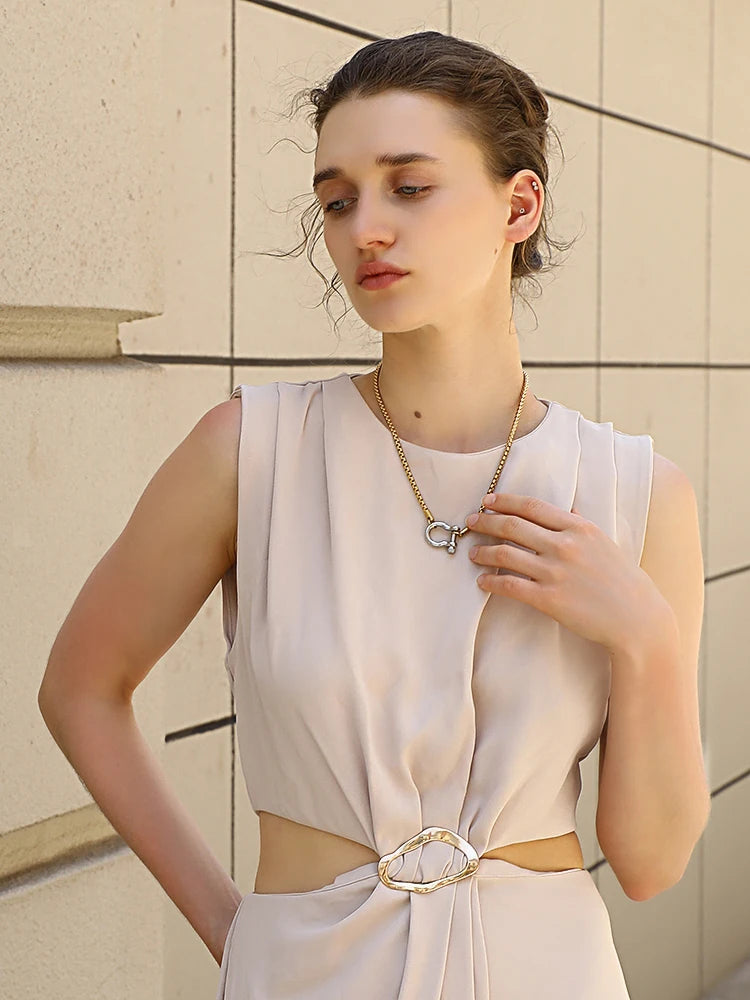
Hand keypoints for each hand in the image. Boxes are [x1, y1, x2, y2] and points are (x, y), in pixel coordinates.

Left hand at [465, 492, 669, 656]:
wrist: (637, 619)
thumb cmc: (624, 582)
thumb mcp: (606, 543)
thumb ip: (582, 525)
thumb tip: (566, 509)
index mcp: (579, 528)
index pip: (532, 506)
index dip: (505, 501)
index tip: (487, 501)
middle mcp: (564, 545)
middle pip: (512, 526)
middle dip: (486, 522)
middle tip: (471, 522)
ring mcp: (555, 572)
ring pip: (505, 554)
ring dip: (483, 552)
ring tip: (473, 553)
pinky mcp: (548, 599)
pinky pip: (509, 585)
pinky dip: (491, 582)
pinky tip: (482, 581)